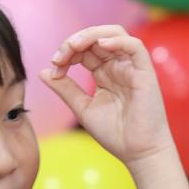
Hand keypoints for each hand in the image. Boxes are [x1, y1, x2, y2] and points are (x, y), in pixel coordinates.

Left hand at [40, 25, 172, 164]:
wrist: (138, 153)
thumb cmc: (115, 133)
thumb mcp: (82, 108)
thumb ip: (65, 89)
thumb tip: (43, 72)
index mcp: (104, 73)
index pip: (84, 50)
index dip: (67, 53)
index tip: (54, 70)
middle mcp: (118, 66)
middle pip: (96, 38)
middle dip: (73, 43)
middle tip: (59, 58)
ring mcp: (132, 67)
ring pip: (114, 34)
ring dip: (91, 35)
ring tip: (74, 46)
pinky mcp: (145, 72)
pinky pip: (135, 46)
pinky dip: (117, 41)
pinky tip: (100, 45)